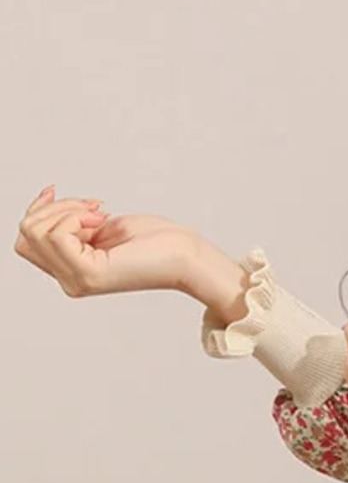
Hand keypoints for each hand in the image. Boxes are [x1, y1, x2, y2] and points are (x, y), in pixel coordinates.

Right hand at [13, 184, 200, 296]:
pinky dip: (75, 217)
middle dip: (54, 208)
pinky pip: (56, 234)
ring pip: (35, 232)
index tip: (78, 201)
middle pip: (26, 234)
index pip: (27, 241)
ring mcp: (77, 281)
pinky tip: (101, 222)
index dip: (42, 210)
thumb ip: (70, 226)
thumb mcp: (101, 227)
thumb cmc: (156, 241)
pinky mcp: (88, 275)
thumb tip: (43, 207)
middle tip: (94, 209)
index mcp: (71, 271)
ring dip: (66, 210)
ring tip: (99, 215)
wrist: (187, 256)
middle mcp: (69, 281)